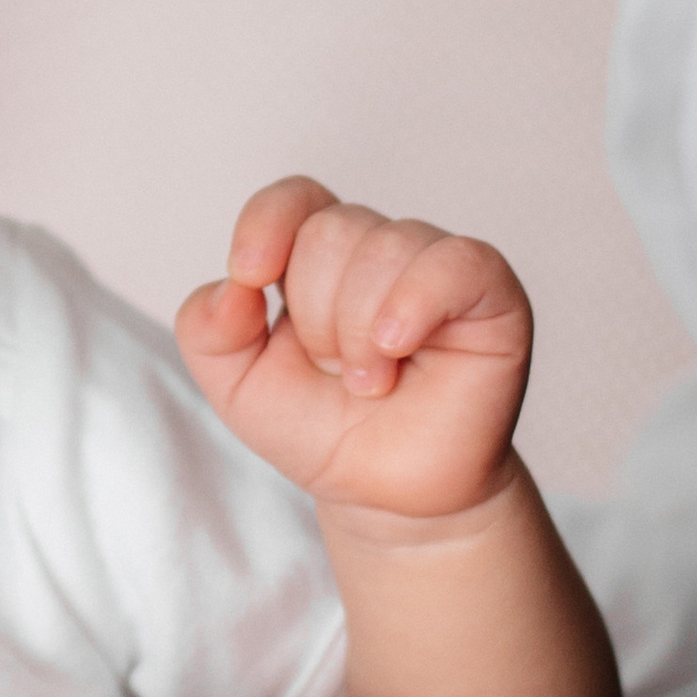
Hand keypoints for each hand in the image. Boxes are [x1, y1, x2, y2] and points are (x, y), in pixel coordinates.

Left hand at [178, 176, 530, 526]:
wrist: (384, 496)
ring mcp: (436, 267)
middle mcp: (379, 250)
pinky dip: (413, 303)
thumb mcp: (235, 387)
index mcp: (317, 258)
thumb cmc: (321, 432)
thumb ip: (206, 330)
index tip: (250, 276)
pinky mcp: (490, 293)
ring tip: (373, 381)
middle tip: (338, 371)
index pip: (294, 199)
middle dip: (315, 315)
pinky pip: (452, 263)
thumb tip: (233, 285)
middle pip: (329, 230)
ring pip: (383, 247)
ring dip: (359, 332)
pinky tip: (395, 347)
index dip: (266, 224)